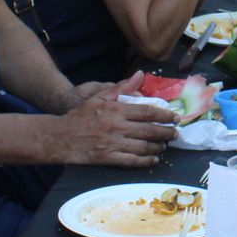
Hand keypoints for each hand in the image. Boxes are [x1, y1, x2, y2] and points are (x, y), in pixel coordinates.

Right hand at [53, 91, 178, 166]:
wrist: (60, 137)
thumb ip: (121, 87)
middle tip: (175, 133)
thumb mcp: (99, 96)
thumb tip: (140, 75)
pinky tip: (153, 160)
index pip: (147, 112)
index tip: (176, 117)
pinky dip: (146, 161)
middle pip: (149, 130)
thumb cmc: (80, 115)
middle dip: (166, 133)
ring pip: (143, 147)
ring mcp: (113, 144)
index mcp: (116, 110)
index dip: (164, 115)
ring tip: (165, 145)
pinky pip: (132, 161)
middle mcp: (117, 127)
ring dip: (158, 147)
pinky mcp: (108, 158)